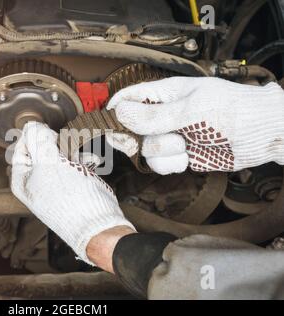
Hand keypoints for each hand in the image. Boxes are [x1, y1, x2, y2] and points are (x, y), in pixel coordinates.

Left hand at [10, 122, 134, 264]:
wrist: (98, 223)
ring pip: (60, 156)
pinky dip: (82, 161)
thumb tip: (31, 125)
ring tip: (81, 156)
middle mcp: (35, 182)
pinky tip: (90, 162)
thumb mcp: (49, 162)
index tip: (48, 134)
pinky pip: (74, 166)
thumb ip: (38, 140)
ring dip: (73, 151)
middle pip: (41, 149)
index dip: (35, 136)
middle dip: (57, 144)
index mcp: (22, 179)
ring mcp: (54, 185)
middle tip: (65, 146)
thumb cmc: (70, 198)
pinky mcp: (71, 186)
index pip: (21, 147)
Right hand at [107, 77, 283, 173]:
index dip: (115, 110)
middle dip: (137, 138)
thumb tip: (119, 113)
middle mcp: (163, 115)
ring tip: (184, 146)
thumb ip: (154, 115)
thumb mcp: (191, 109)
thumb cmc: (232, 111)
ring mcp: (170, 136)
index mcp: (164, 94)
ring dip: (162, 152)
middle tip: (145, 141)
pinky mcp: (179, 155)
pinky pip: (160, 164)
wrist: (262, 134)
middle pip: (130, 129)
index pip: (128, 98)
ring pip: (145, 150)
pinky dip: (170, 165)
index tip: (110, 125)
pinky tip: (187, 158)